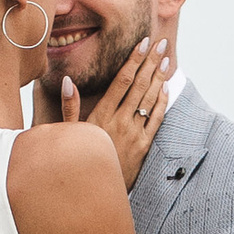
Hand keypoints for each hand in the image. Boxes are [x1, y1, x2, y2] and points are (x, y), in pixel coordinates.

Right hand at [61, 34, 170, 188]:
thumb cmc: (79, 158)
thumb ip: (69, 106)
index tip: (143, 44)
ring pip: (150, 99)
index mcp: (102, 114)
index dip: (134, 60)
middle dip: (151, 62)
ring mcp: (134, 133)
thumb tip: (67, 81)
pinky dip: (162, 102)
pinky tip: (166, 88)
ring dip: (159, 78)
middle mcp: (120, 121)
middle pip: (139, 85)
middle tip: (161, 43)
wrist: (95, 190)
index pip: (121, 81)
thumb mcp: (69, 133)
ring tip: (166, 59)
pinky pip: (156, 120)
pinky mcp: (144, 146)